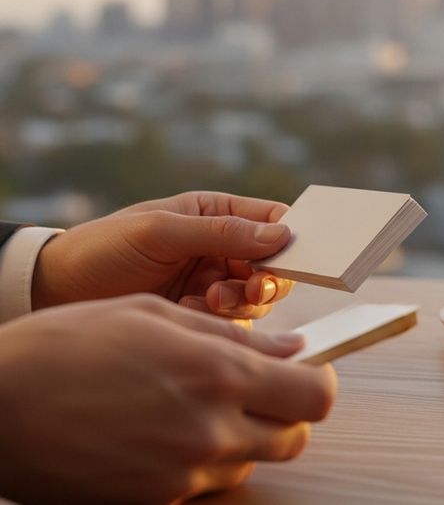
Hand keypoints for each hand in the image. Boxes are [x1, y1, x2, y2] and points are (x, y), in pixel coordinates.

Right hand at [0, 295, 335, 502]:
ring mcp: (184, 473)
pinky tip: (164, 435)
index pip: (316, 394)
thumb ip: (231, 336)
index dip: (319, 382)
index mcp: (219, 372)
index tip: (308, 373)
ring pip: (251, 464)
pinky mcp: (156, 501)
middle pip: (295, 437)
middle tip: (258, 392)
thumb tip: (287, 350)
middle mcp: (212, 428)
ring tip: (197, 409)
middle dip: (287, 413)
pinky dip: (201, 464)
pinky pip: (205, 486)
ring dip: (243, 439)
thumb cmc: (66, 345)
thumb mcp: (153, 315)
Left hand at [32, 191, 296, 318]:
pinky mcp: (201, 319)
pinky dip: (218, 324)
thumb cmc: (102, 250)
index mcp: (217, 214)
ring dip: (241, 303)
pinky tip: (188, 313)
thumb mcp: (159, 231)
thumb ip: (220, 232)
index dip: (291, 239)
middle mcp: (222, 248)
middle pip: (276, 266)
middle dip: (266, 280)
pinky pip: (233, 326)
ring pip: (258, 299)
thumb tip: (282, 235)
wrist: (54, 293)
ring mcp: (214, 284)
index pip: (273, 222)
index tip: (289, 257)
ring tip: (207, 301)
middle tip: (248, 289)